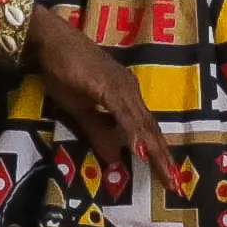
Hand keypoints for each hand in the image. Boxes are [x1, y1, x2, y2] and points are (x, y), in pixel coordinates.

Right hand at [21, 9, 173, 198]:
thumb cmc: (65, 71)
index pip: (147, 131)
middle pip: (151, 130)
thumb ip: (98, 133)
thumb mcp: (80, 110)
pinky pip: (123, 113)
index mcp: (127, 98)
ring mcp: (121, 87)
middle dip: (163, 159)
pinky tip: (140, 149)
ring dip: (154, 151)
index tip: (169, 179)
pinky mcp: (107, 85)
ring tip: (165, 174)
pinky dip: (133, 132)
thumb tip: (114, 161)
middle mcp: (130, 92)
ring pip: (142, 124)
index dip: (159, 155)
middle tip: (175, 186)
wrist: (51, 40)